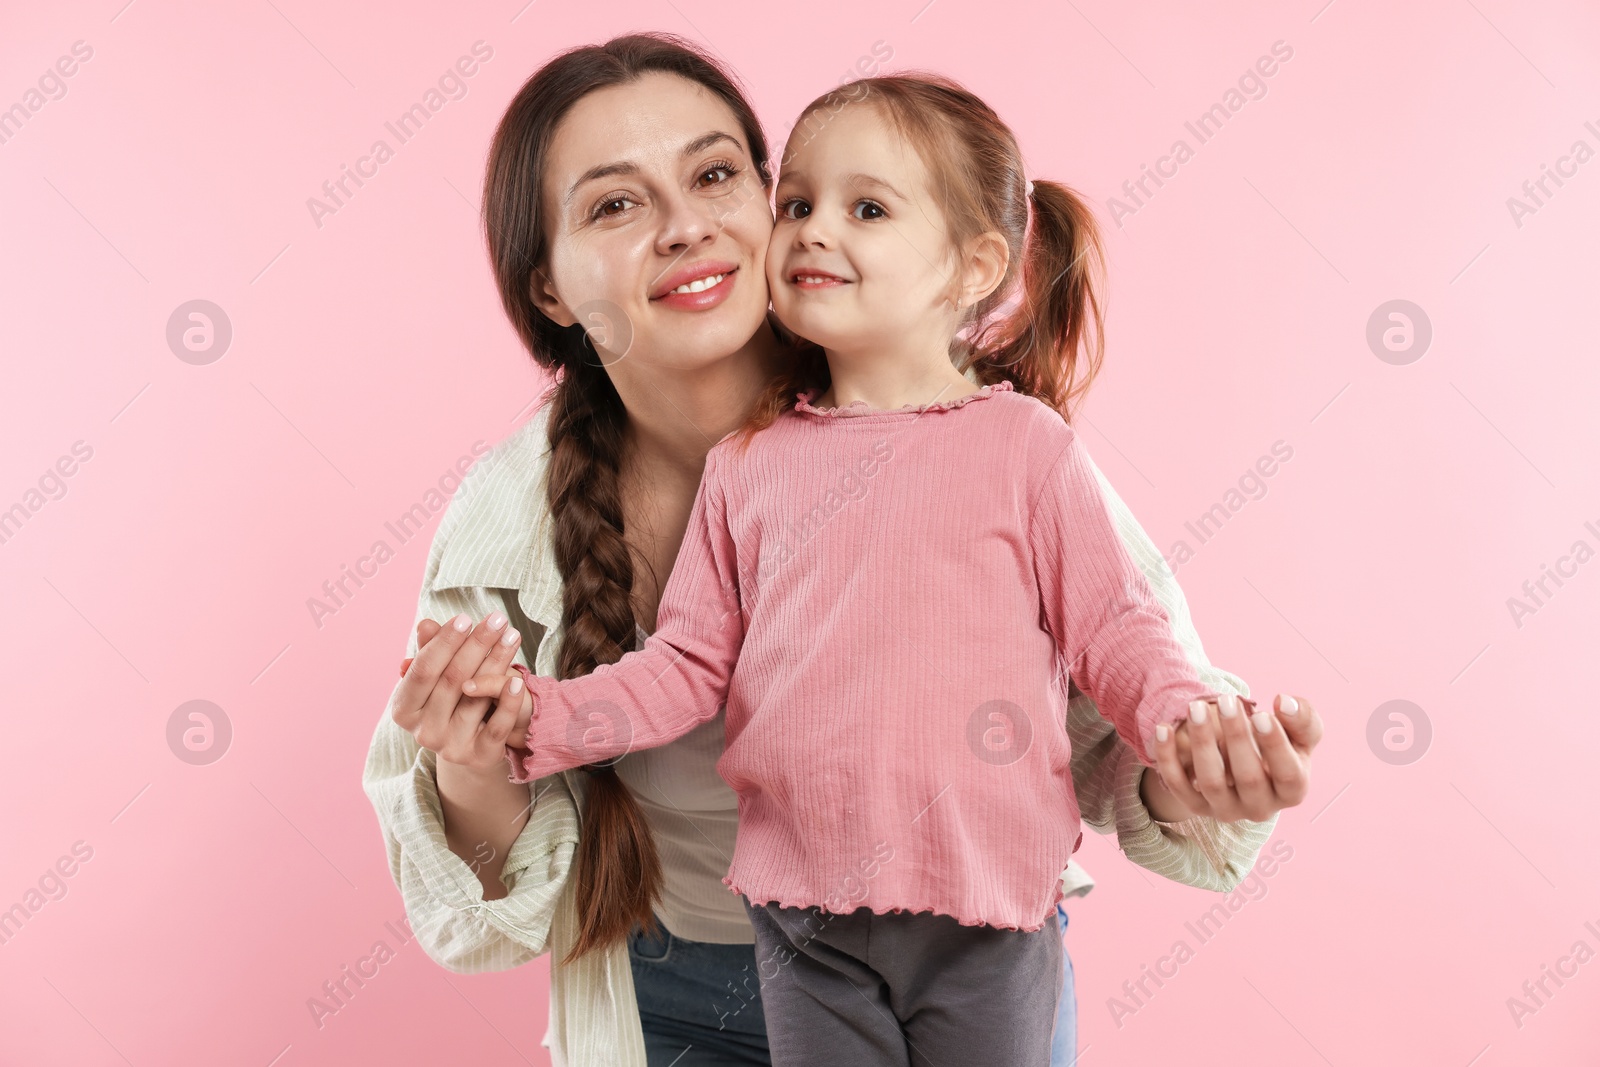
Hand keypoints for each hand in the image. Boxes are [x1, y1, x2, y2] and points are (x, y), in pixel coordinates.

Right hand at [388, 611, 526, 774]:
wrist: (469, 744)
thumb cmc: (451, 700)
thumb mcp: (437, 676)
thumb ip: (431, 651)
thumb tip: (427, 625)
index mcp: (404, 710)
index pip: (423, 671)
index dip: (443, 643)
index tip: (465, 618)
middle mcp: (423, 732)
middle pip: (452, 680)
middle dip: (476, 645)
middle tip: (497, 619)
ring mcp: (450, 747)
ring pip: (476, 698)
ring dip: (497, 662)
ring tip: (512, 635)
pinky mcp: (479, 757)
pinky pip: (496, 727)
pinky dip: (507, 702)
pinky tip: (518, 679)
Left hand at [1150, 692, 1321, 821]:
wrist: (1248, 765)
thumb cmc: (1282, 745)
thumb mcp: (1300, 732)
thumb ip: (1302, 718)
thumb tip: (1283, 703)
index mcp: (1292, 792)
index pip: (1287, 774)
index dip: (1275, 745)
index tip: (1261, 713)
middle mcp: (1260, 808)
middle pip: (1248, 778)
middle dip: (1236, 737)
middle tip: (1226, 700)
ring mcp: (1226, 810)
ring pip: (1211, 782)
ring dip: (1201, 743)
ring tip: (1195, 707)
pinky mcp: (1196, 806)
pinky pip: (1177, 786)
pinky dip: (1168, 758)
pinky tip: (1164, 727)